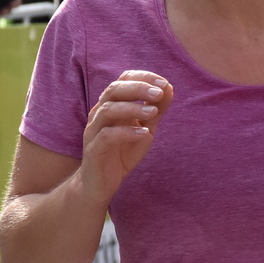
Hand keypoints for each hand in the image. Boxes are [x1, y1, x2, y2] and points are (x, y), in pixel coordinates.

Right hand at [78, 70, 174, 200]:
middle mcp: (99, 114)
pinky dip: (126, 132)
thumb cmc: (122, 153)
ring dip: (133, 108)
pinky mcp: (94, 149)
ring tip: (154, 112)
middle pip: (113, 90)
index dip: (142, 78)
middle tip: (160, 93)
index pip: (122, 80)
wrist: (100, 184)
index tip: (164, 83)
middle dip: (138, 88)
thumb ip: (155, 111)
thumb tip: (169, 88)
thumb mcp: (145, 129)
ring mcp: (94, 131)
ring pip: (108, 110)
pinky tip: (143, 133)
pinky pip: (107, 135)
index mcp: (111, 105)